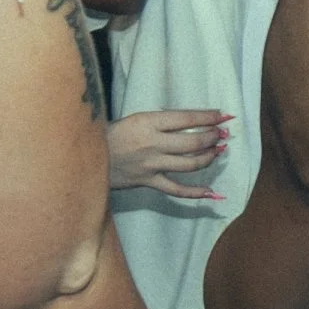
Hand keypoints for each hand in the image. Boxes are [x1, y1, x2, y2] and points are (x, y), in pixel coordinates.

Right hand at [108, 109, 228, 198]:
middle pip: (192, 143)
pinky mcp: (148, 182)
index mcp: (147, 122)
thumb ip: (159, 122)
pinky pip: (176, 190)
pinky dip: (195, 193)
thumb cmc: (109, 135)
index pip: (186, 118)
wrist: (85, 157)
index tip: (222, 116)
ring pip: (189, 164)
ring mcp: (151, 165)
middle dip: (212, 137)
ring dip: (208, 158)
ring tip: (218, 152)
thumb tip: (188, 124)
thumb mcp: (133, 119)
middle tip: (221, 135)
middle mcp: (152, 144)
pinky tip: (210, 192)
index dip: (208, 117)